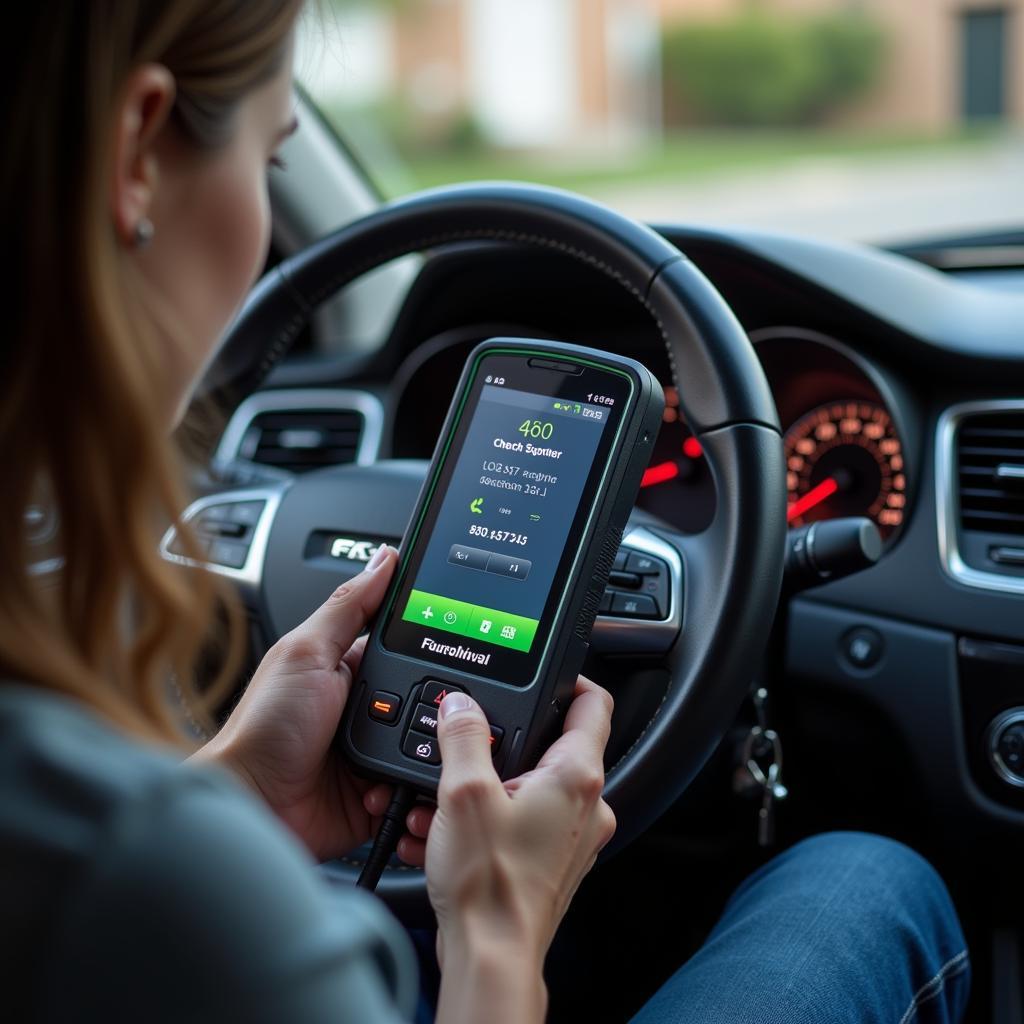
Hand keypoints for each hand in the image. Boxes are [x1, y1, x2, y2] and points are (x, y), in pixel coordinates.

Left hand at [193, 545, 425, 864]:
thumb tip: (383, 559)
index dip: (427, 638)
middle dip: (433, 700)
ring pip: (431, 737)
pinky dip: (419, 780)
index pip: (404, 642)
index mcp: (347, 666)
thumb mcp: (305, 653)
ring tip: (409, 744)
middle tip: (420, 705)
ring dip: (427, 743)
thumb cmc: (262, 729)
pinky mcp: (382, 789)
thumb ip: (348, 607)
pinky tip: (403, 775)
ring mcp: (375, 750)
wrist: (252, 804)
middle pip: (426, 692)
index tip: (455, 634)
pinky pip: (420, 781)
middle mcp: (364, 707)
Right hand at [425, 678, 615, 1020]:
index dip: (569, 677)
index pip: (594, 701)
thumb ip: (462, 737)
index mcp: (577, 775)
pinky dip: (485, 818)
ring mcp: (573, 835)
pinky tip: (444, 831)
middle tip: (464, 748)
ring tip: (442, 802)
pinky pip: (521, 820)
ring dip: (483, 787)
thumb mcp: (463, 793)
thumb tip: (460, 704)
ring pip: (529, 785)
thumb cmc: (490, 886)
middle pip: (551, 744)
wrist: (491, 957)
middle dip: (499, 743)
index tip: (542, 671)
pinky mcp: (553, 860)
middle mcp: (588, 804)